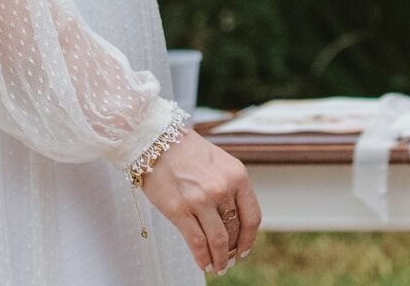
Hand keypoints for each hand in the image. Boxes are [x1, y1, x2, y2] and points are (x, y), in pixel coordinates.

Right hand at [141, 129, 261, 273]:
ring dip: (219, 260)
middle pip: (234, 231)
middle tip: (228, 262)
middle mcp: (222, 188)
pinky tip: (204, 264)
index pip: (252, 216)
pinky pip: (197, 242)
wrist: (157, 140)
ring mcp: (200, 200)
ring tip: (217, 268)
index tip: (244, 251)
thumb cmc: (188, 153)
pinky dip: (202, 258)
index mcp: (237, 176)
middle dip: (232, 251)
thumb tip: (235, 223)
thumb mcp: (220, 164)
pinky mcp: (179, 210)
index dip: (250, 239)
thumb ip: (231, 188)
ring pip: (217, 241)